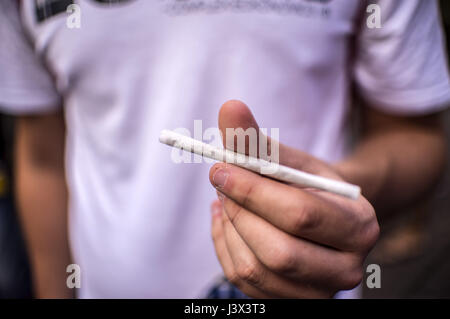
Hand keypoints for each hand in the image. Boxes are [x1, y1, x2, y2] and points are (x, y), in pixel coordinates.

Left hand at [209, 100, 379, 297]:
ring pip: (255, 269)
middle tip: (220, 180)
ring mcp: (318, 293)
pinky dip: (224, 245)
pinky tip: (226, 219)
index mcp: (359, 226)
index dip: (253, 191)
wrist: (325, 219)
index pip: (300, 214)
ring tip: (226, 197)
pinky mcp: (289, 300)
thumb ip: (259, 138)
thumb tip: (229, 107)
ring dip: (229, 227)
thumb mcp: (291, 160)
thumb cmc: (307, 185)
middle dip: (240, 211)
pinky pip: (243, 281)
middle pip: (279, 250)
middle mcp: (346, 269)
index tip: (219, 167)